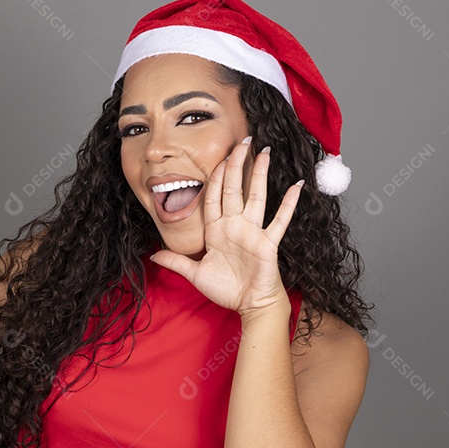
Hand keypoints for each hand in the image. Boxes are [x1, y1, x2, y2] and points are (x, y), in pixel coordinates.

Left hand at [149, 137, 302, 316]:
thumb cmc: (226, 290)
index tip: (220, 157)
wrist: (250, 305)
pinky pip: (279, 220)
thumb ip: (176, 262)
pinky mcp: (268, 243)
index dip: (215, 177)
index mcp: (217, 230)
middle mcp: (235, 226)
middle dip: (236, 165)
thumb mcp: (195, 274)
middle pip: (234, 189)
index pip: (214, 197)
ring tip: (264, 151)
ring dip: (259, 174)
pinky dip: (288, 203)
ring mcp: (253, 232)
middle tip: (241, 142)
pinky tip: (296, 185)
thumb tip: (152, 256)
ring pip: (256, 197)